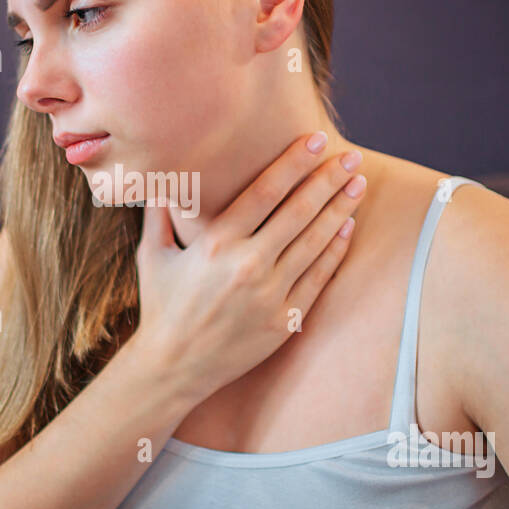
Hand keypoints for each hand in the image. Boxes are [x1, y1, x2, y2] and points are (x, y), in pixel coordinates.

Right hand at [133, 131, 366, 402]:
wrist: (173, 367)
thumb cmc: (161, 306)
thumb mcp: (151, 255)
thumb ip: (159, 213)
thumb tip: (158, 175)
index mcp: (216, 243)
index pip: (265, 192)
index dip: (294, 163)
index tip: (315, 140)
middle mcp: (246, 265)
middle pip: (299, 212)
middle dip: (328, 180)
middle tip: (352, 156)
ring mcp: (269, 295)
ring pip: (314, 242)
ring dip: (340, 210)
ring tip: (358, 185)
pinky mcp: (283, 320)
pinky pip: (317, 278)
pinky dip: (334, 251)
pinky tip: (346, 228)